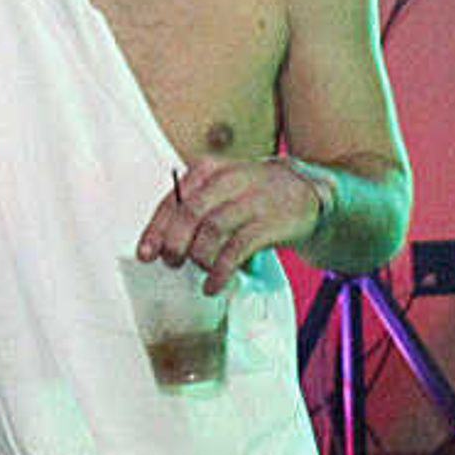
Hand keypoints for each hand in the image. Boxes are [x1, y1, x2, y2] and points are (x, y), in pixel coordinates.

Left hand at [138, 155, 326, 291]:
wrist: (309, 194)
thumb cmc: (255, 197)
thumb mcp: (223, 189)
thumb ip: (194, 208)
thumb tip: (161, 244)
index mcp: (209, 170)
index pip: (174, 199)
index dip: (156, 229)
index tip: (145, 254)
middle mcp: (229, 180)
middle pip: (190, 213)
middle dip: (175, 243)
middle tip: (172, 263)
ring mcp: (253, 200)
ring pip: (212, 229)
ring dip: (199, 257)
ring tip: (198, 273)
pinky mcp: (271, 222)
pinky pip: (238, 249)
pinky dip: (221, 270)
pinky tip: (213, 285)